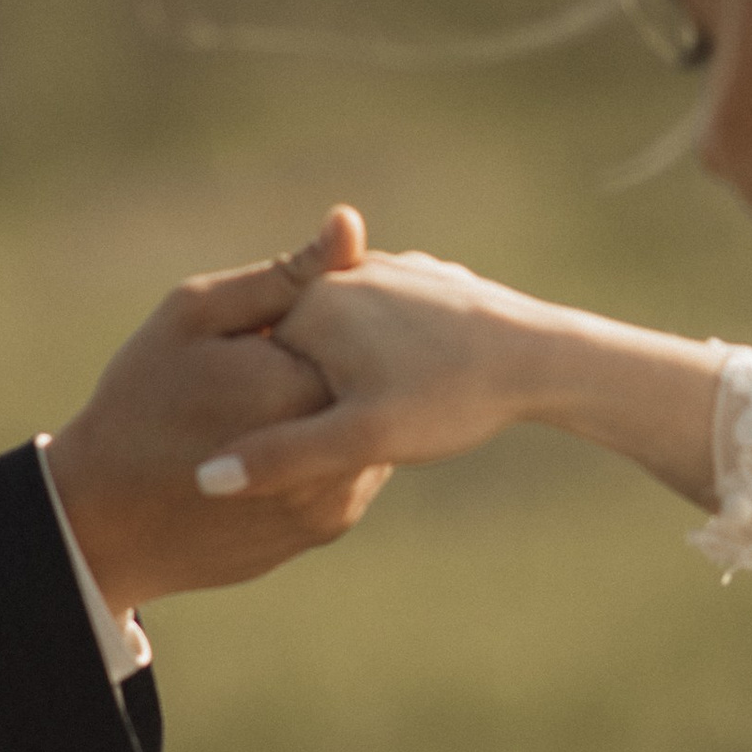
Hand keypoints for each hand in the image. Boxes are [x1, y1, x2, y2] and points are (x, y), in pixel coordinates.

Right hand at [46, 208, 387, 608]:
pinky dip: (330, 445)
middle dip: (347, 357)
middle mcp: (330, 451)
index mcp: (300, 387)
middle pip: (373, 380)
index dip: (333, 311)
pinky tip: (282, 432)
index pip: (363, 324)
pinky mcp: (326, 526)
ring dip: (344, 403)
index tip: (288, 313)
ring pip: (369, 426)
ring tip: (281, 391)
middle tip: (284, 351)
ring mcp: (334, 497)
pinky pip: (352, 468)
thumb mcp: (193, 318)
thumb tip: (350, 225)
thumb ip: (281, 276)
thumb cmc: (138, 402)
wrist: (106, 520)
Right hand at [192, 246, 558, 502]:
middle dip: (316, 394)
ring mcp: (391, 272)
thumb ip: (282, 456)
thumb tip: (206, 480)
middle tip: (352, 439)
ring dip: (353, 377)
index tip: (304, 447)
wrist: (545, 358)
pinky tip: (415, 390)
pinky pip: (387, 327)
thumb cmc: (449, 398)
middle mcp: (346, 276)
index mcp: (314, 305)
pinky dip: (389, 358)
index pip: (259, 362)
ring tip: (388, 415)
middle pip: (304, 349)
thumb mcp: (358, 440)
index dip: (270, 411)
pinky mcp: (428, 282)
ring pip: (348, 339)